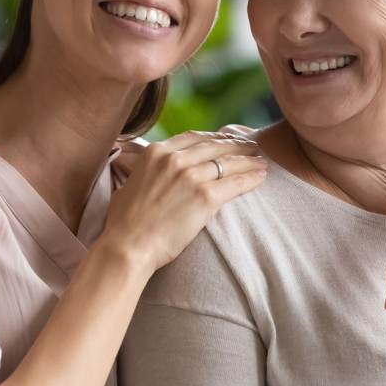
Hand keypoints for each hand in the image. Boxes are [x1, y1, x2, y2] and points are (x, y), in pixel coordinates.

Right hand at [101, 131, 267, 273]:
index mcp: (156, 152)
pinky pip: (236, 183)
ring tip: (261, 161)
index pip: (193, 138)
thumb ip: (148, 171)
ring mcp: (191, 176)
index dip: (214, 138)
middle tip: (251, 147)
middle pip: (215, 146)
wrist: (128, 247)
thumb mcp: (130, 183)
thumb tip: (153, 172)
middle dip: (236, 145)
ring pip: (229, 163)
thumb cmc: (124, 223)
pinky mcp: (205, 196)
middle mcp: (175, 159)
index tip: (226, 141)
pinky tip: (261, 177)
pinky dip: (251, 178)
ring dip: (249, 161)